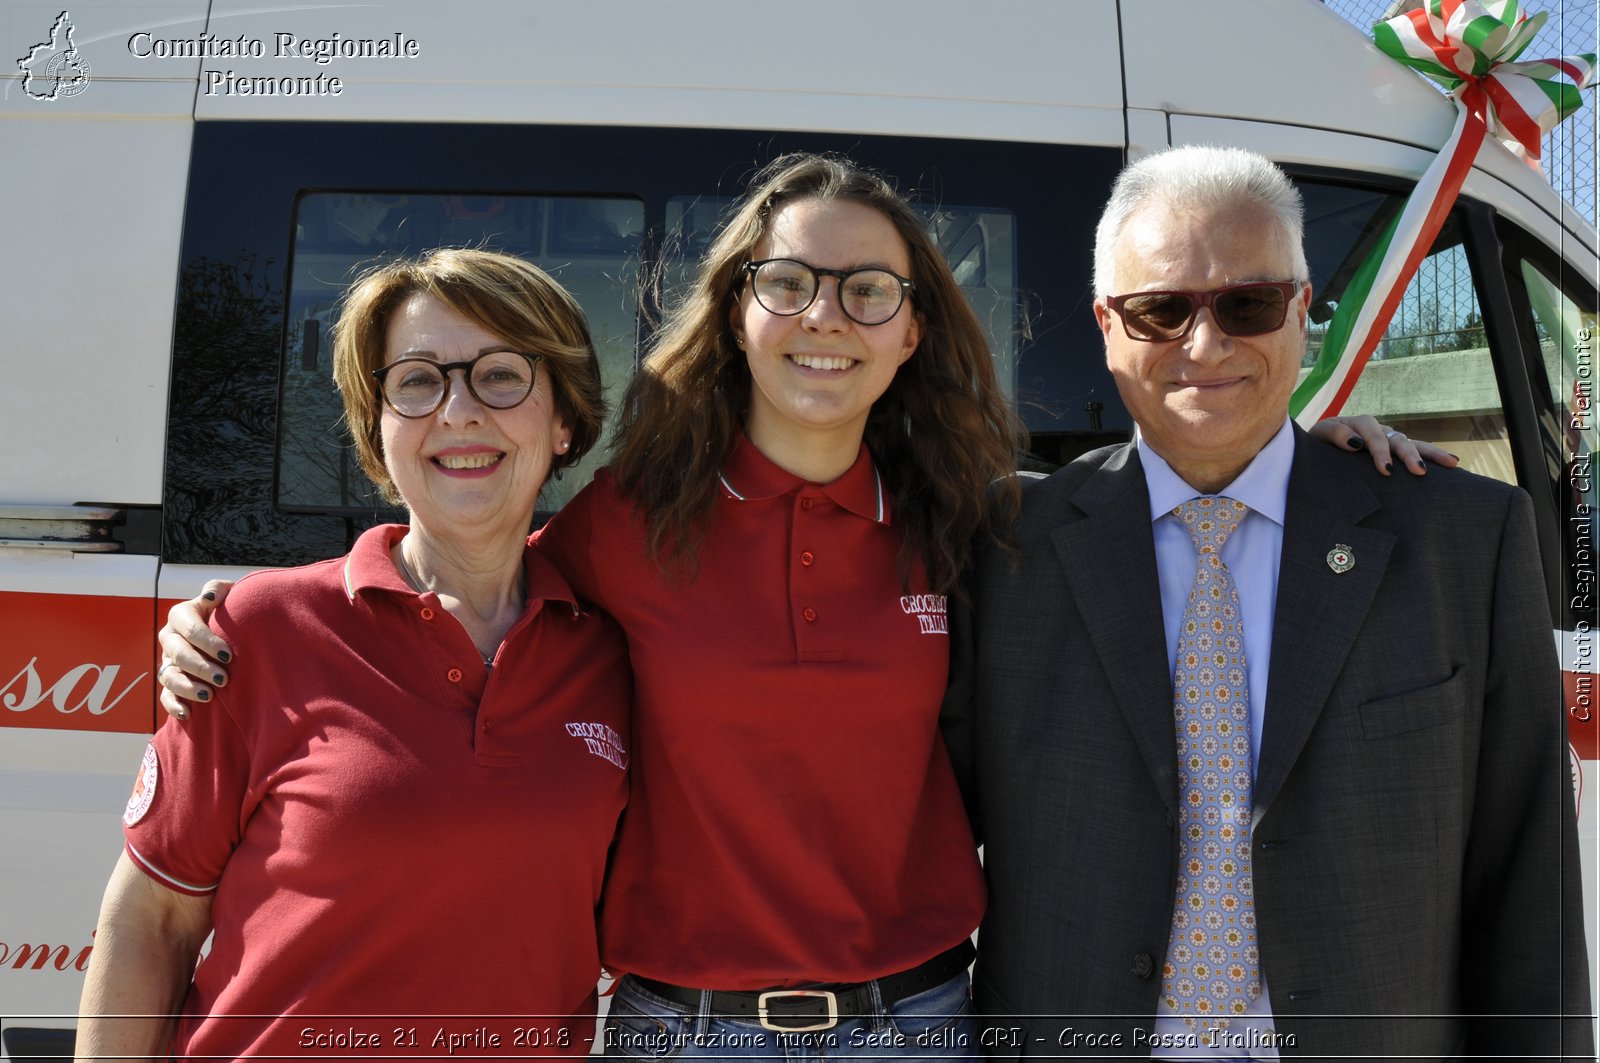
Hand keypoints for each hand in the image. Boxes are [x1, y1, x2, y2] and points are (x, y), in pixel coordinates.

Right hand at [156, 580, 235, 719]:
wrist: (229, 632)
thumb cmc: (230, 612)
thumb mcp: (227, 595)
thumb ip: (219, 590)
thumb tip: (212, 598)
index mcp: (181, 615)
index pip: (189, 628)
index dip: (207, 642)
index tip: (228, 655)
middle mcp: (170, 638)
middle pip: (178, 654)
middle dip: (200, 667)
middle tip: (223, 678)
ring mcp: (168, 661)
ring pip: (169, 676)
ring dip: (188, 687)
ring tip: (209, 696)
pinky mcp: (170, 681)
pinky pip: (165, 696)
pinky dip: (174, 705)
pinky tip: (188, 713)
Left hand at [1309, 415, 1459, 475]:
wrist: (1317, 449)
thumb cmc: (1317, 445)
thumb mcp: (1319, 437)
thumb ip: (1334, 434)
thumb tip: (1356, 443)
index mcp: (1358, 424)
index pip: (1374, 434)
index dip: (1380, 451)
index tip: (1386, 470)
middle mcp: (1378, 430)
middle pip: (1398, 439)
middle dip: (1410, 455)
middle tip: (1420, 472)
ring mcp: (1388, 440)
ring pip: (1412, 444)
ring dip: (1430, 453)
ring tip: (1451, 463)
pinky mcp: (1394, 452)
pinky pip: (1415, 452)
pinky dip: (1432, 457)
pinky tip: (1452, 465)